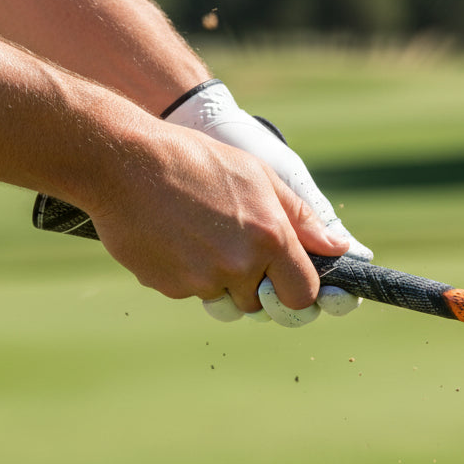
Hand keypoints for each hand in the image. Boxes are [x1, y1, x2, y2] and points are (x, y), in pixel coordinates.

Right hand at [162, 80, 372, 326]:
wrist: (124, 163)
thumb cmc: (197, 160)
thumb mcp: (258, 176)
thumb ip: (301, 218)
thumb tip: (339, 247)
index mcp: (270, 238)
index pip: (303, 295)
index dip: (296, 290)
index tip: (285, 279)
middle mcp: (240, 265)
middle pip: (261, 303)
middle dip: (253, 284)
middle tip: (232, 244)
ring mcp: (202, 280)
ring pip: (223, 299)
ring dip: (218, 279)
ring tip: (199, 233)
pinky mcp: (169, 287)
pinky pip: (189, 292)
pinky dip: (185, 272)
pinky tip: (173, 236)